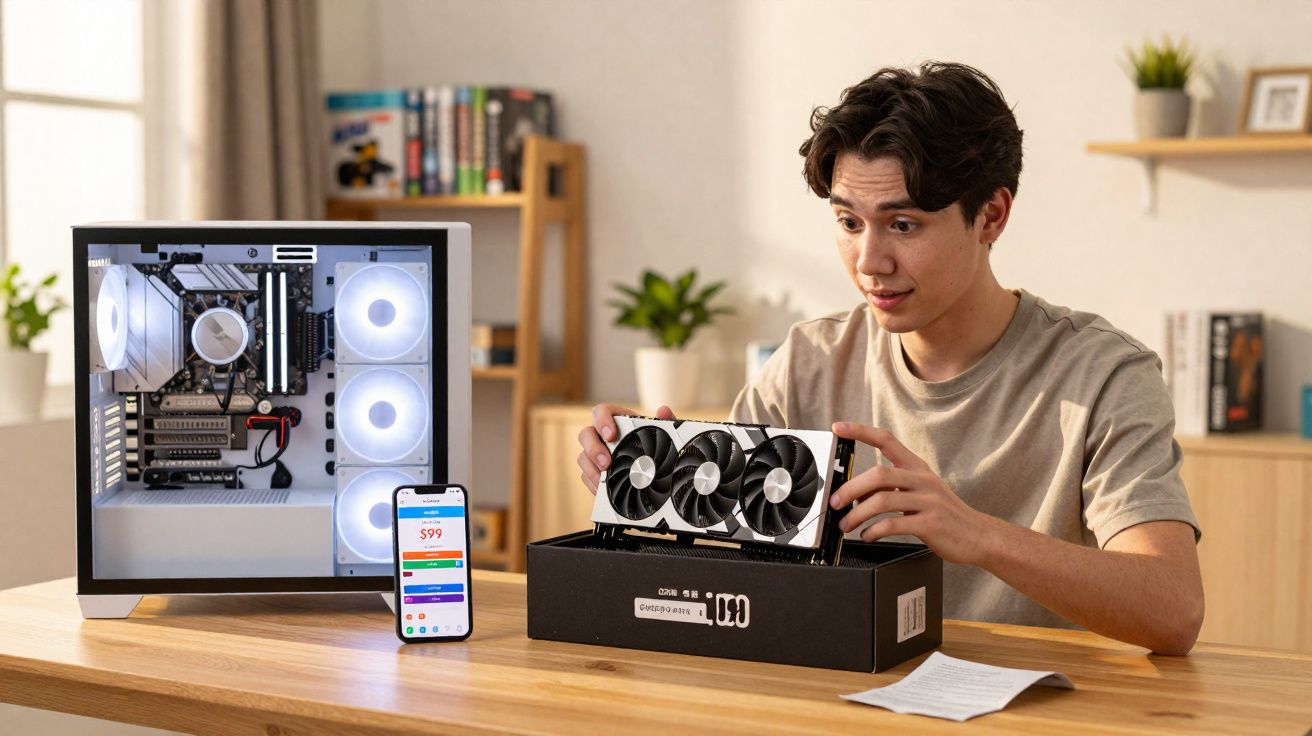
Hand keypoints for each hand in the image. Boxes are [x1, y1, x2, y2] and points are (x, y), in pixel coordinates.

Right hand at [577, 403, 675, 494]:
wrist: (656, 475)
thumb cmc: (655, 447)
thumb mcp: (664, 436)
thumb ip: (666, 421)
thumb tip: (663, 410)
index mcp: (617, 421)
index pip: (601, 412)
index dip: (602, 421)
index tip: (611, 435)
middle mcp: (602, 436)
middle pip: (585, 434)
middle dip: (593, 448)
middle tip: (606, 463)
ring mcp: (596, 454)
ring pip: (582, 457)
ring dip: (591, 468)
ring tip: (603, 480)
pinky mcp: (594, 471)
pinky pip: (585, 476)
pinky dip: (593, 483)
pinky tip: (602, 490)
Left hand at [827, 421, 1001, 563]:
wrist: (980, 536)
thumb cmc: (945, 514)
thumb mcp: (921, 492)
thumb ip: (892, 488)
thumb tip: (856, 494)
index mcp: (918, 467)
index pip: (886, 439)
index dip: (860, 431)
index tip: (838, 428)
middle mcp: (923, 479)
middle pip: (878, 474)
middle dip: (850, 488)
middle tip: (834, 502)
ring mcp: (928, 501)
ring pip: (882, 501)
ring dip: (857, 514)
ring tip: (846, 525)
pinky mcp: (931, 524)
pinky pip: (894, 524)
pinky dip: (874, 531)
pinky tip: (868, 535)